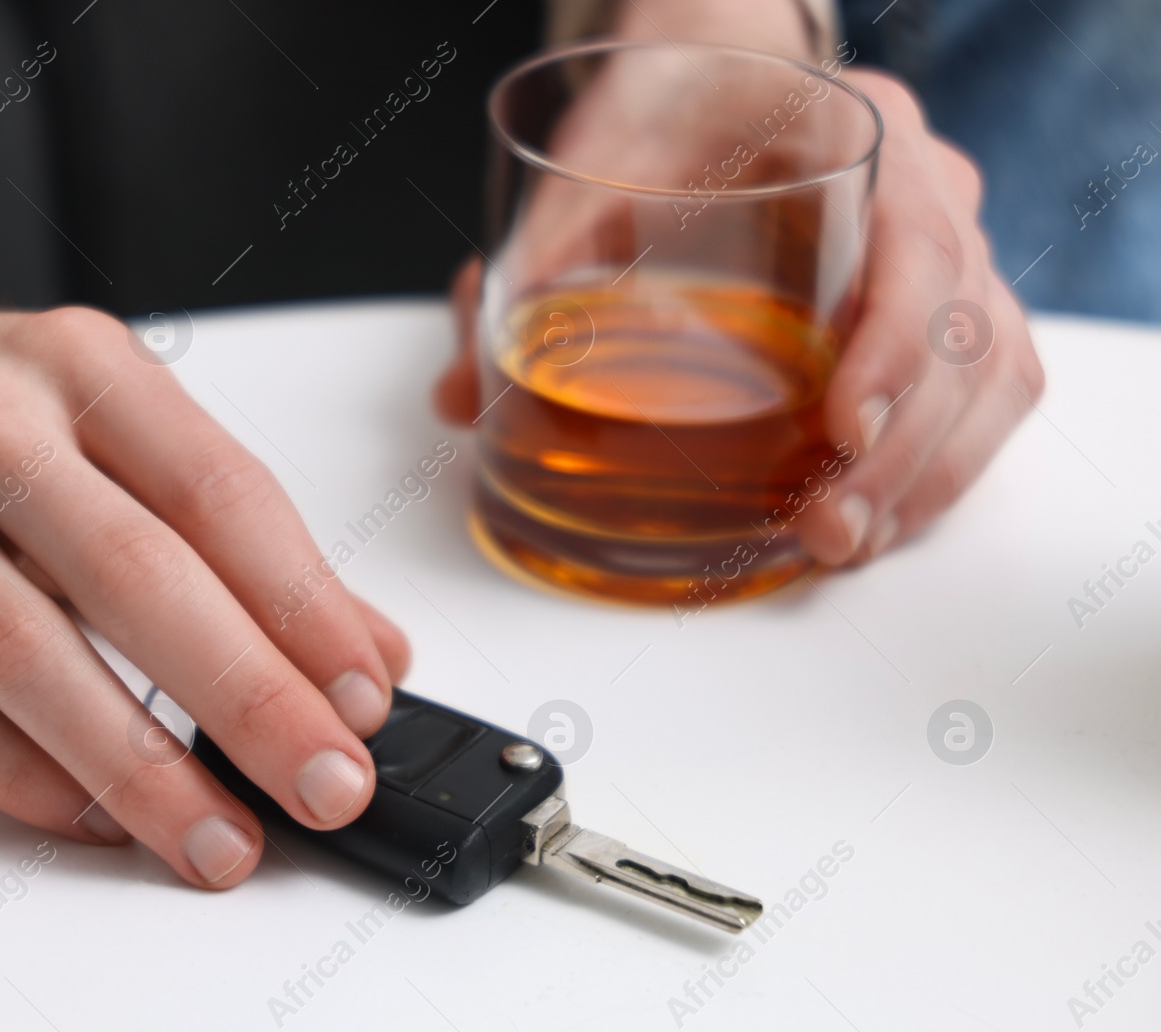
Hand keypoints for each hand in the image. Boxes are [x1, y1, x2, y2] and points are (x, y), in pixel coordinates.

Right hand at [0, 142, 408, 887]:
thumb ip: (233, 530)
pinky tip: (98, 819)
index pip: (218, 492)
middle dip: (247, 695)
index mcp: (80, 366)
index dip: (304, 603)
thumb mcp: (109, 415)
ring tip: (220, 838)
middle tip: (325, 784)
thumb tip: (363, 647)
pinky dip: (23, 776)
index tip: (368, 694)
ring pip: (26, 655)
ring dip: (140, 767)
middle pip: (133, 576)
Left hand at [437, 67, 1044, 564]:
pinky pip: (983, 393)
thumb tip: (457, 397)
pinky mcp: (943, 307)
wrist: (722, 71)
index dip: (895, 343)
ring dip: (928, 475)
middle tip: (828, 529)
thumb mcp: (599, 156)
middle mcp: (929, 186)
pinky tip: (872, 521)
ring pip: (990, 373)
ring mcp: (950, 249)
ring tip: (844, 545)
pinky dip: (938, 466)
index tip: (843, 428)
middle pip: (968, 330)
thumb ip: (535, 259)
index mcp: (859, 129)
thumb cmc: (673, 105)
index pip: (921, 238)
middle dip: (906, 451)